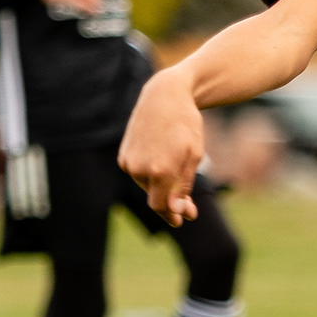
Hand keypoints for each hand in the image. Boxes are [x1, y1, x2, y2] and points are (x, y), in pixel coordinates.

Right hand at [119, 66, 202, 223]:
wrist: (164, 96)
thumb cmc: (185, 124)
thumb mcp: (194, 155)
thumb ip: (183, 186)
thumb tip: (176, 212)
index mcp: (160, 170)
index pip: (162, 206)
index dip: (171, 215)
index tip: (181, 220)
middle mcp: (140, 169)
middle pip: (154, 199)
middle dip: (171, 203)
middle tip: (190, 207)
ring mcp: (129, 162)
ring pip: (147, 186)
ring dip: (161, 186)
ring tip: (177, 167)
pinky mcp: (123, 156)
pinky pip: (138, 175)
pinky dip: (151, 174)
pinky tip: (162, 159)